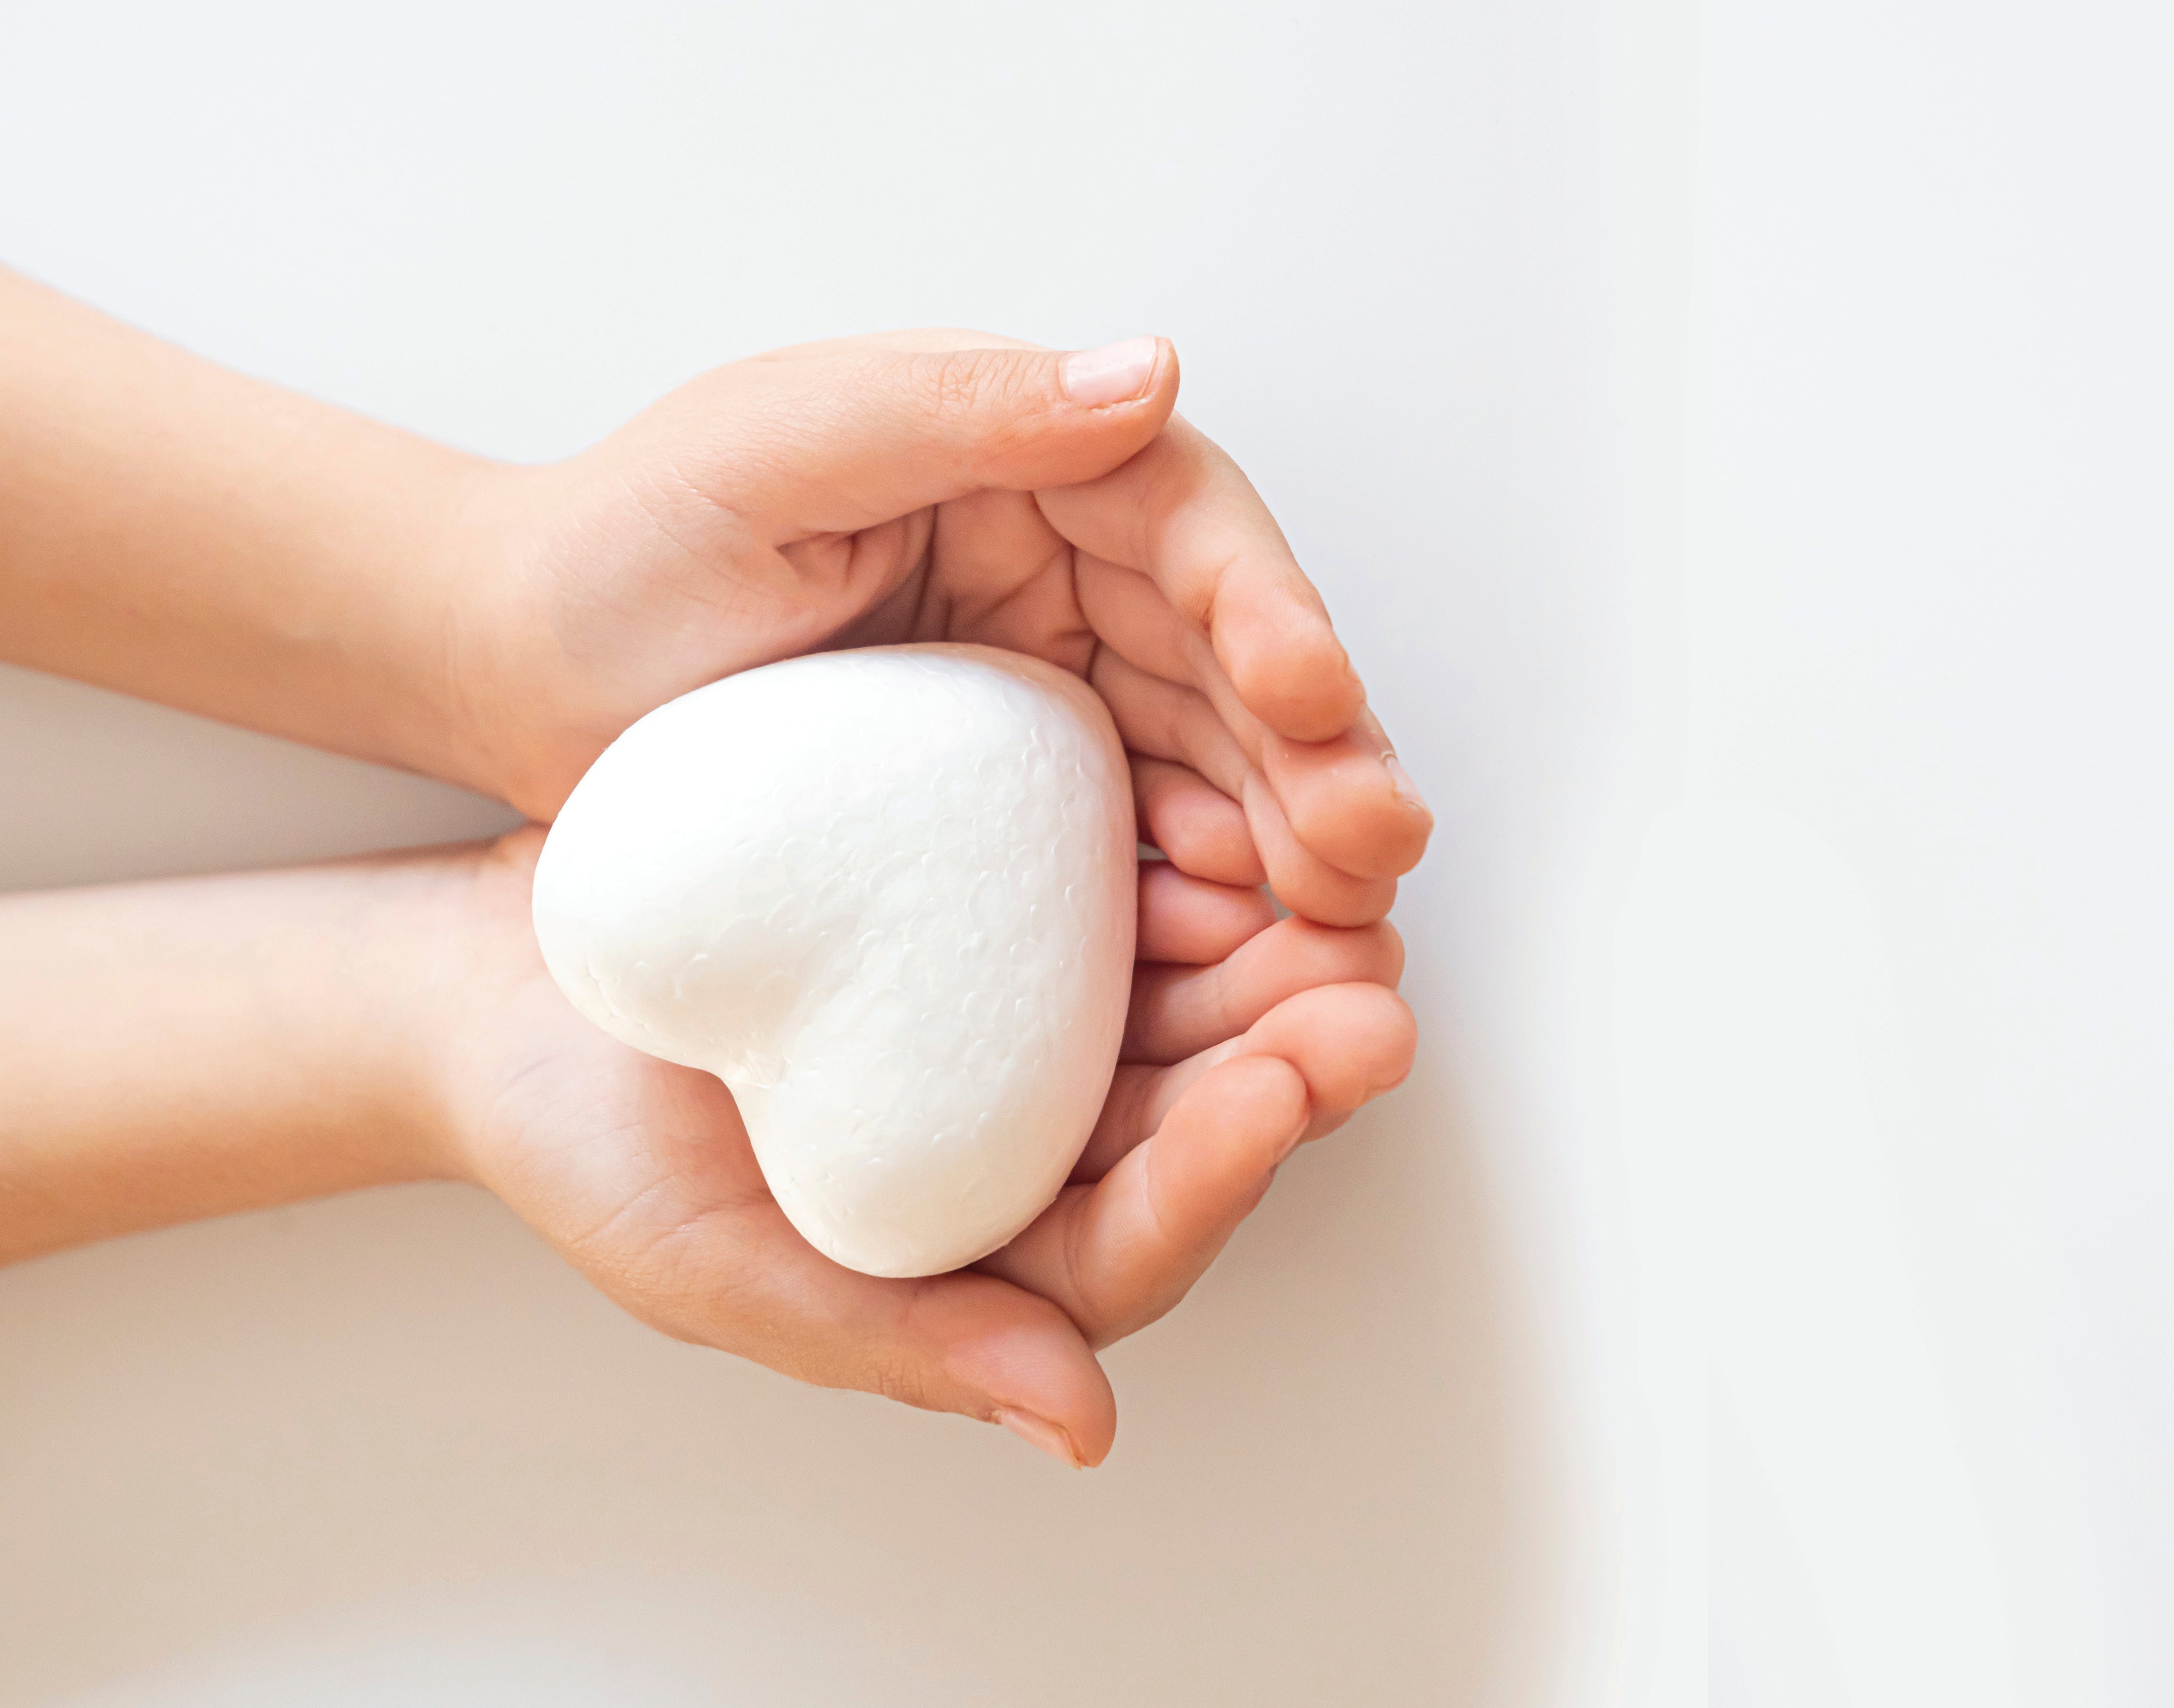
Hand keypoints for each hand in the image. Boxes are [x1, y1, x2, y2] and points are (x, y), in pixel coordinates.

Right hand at [437, 830, 1415, 1466]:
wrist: (499, 990)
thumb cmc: (589, 1145)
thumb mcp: (715, 1266)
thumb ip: (902, 1344)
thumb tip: (1079, 1428)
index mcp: (994, 1252)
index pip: (1140, 1235)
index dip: (1217, 1174)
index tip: (1272, 1097)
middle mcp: (1040, 1141)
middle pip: (1200, 1114)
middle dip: (1292, 1057)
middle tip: (1364, 993)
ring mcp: (1035, 1018)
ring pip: (1190, 996)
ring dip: (1270, 952)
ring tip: (1332, 892)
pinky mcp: (1013, 905)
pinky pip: (1118, 885)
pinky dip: (1178, 854)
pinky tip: (1218, 809)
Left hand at [445, 332, 1430, 924]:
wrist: (516, 669)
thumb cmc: (619, 543)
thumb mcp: (774, 446)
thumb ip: (954, 407)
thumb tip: (1148, 376)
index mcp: (1020, 458)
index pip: (1185, 521)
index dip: (1269, 604)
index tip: (1311, 690)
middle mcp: (1061, 565)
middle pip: (1230, 655)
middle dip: (1317, 750)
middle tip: (1374, 847)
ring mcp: (1048, 686)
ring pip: (1212, 754)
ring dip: (1291, 834)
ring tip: (1344, 917)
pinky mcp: (1017, 796)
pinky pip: (1139, 839)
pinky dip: (1202, 892)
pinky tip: (1241, 947)